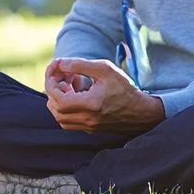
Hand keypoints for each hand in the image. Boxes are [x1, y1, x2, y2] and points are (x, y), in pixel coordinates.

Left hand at [43, 57, 164, 133]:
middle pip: (55, 107)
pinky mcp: (90, 129)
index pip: (58, 97)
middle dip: (54, 88)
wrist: (142, 111)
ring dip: (59, 98)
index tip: (57, 68)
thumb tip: (60, 64)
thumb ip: (80, 65)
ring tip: (72, 83)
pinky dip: (66, 107)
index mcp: (91, 104)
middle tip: (64, 74)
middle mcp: (87, 119)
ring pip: (59, 116)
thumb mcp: (105, 69)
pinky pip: (68, 121)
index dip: (51, 82)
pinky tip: (77, 93)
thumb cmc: (125, 89)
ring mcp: (88, 126)